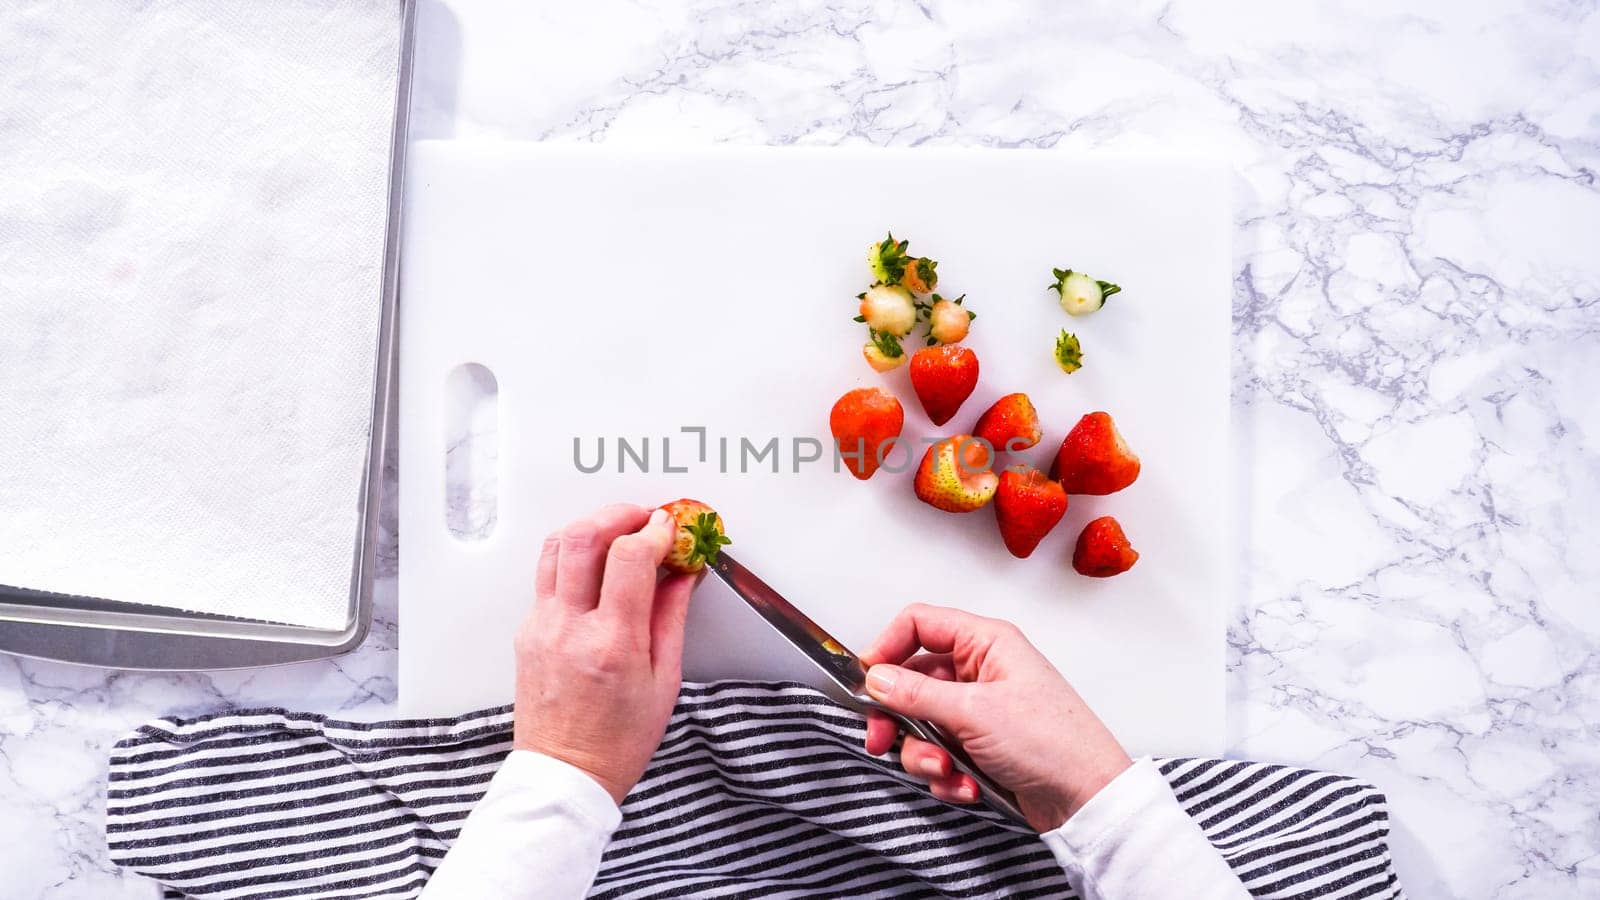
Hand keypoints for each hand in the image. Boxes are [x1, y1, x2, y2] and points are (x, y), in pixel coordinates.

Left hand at [513, 504, 697, 803]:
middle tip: (642, 517)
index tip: (670, 528)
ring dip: (589, 527)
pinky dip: (573, 558)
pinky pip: (546, 575)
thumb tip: (682, 574)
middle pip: (582, 537)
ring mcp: (542, 626)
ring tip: (616, 532)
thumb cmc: (617, 741)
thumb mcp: (664, 681)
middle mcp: (570, 628)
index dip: (654, 531)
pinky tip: (595, 569)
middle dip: (618, 513)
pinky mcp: (527, 630)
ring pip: (554, 547)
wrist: (565, 773)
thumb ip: (672, 618)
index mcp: (612, 643)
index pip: (629, 558)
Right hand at [861, 603, 1131, 831]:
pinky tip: (967, 785)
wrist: (1087, 798)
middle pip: (912, 680)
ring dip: (925, 754)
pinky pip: (940, 752)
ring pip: (922, 723)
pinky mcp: (980, 745)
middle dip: (898, 716)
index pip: (920, 624)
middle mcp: (981, 671)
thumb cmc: (1054, 743)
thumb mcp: (974, 712)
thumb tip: (877, 678)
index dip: (887, 646)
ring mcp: (979, 710)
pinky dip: (946, 774)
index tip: (866, 680)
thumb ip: (917, 693)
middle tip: (883, 739)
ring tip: (946, 770)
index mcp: (986, 643)